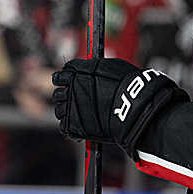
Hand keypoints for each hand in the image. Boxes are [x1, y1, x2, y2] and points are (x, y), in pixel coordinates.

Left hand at [51, 58, 186, 155]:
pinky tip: (80, 125)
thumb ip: (93, 68)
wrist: (134, 106)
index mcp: (75, 73)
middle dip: (65, 97)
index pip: (60, 76)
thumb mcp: (110, 66)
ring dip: (67, 112)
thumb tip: (89, 68)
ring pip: (60, 111)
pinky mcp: (74, 125)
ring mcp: (71, 108)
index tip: (69, 85)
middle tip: (76, 101)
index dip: (65, 82)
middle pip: (58, 94)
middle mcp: (69, 89)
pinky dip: (71, 127)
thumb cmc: (128, 84)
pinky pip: (65, 127)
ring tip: (80, 114)